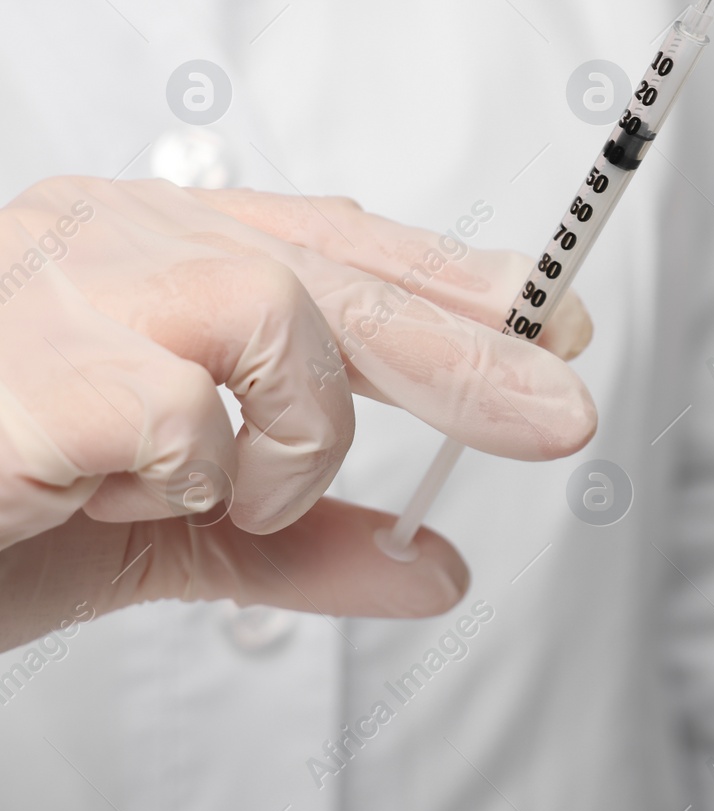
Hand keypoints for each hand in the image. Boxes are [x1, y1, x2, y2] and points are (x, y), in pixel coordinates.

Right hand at [0, 176, 594, 650]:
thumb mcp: (167, 533)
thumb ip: (297, 545)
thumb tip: (440, 571)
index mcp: (149, 253)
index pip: (339, 244)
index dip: (452, 283)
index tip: (554, 319)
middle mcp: (112, 238)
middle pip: (341, 276)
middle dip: (467, 353)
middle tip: (563, 412)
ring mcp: (60, 282)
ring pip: (276, 317)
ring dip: (288, 436)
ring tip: (225, 492)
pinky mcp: (24, 359)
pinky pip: (182, 413)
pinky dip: (186, 480)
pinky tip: (107, 492)